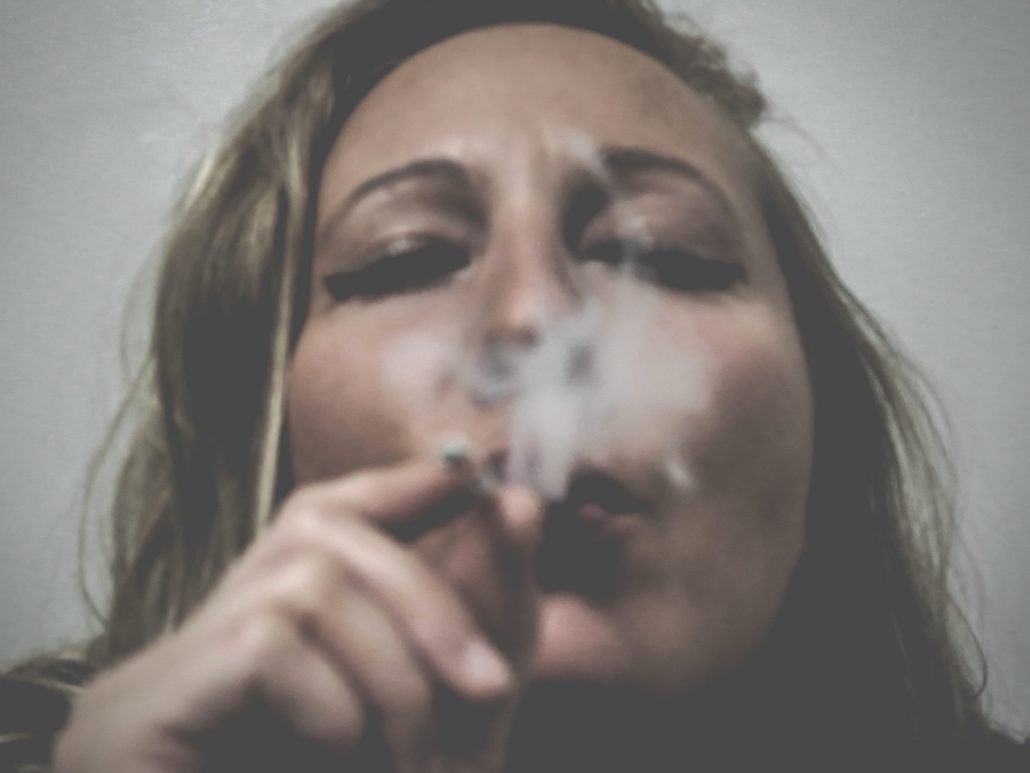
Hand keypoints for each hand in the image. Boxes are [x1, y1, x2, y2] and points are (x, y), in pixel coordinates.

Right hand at [53, 460, 543, 772]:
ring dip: (392, 681)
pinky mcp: (171, 684)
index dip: (404, 480)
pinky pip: (271, 650)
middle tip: (493, 685)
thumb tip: (523, 500)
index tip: (471, 477)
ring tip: (413, 758)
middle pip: (331, 528)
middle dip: (431, 604)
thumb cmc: (351, 771)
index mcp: (292, 589)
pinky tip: (337, 756)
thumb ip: (478, 594)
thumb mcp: (440, 681)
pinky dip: (332, 713)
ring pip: (315, 590)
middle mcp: (235, 597)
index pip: (340, 499)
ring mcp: (195, 637)